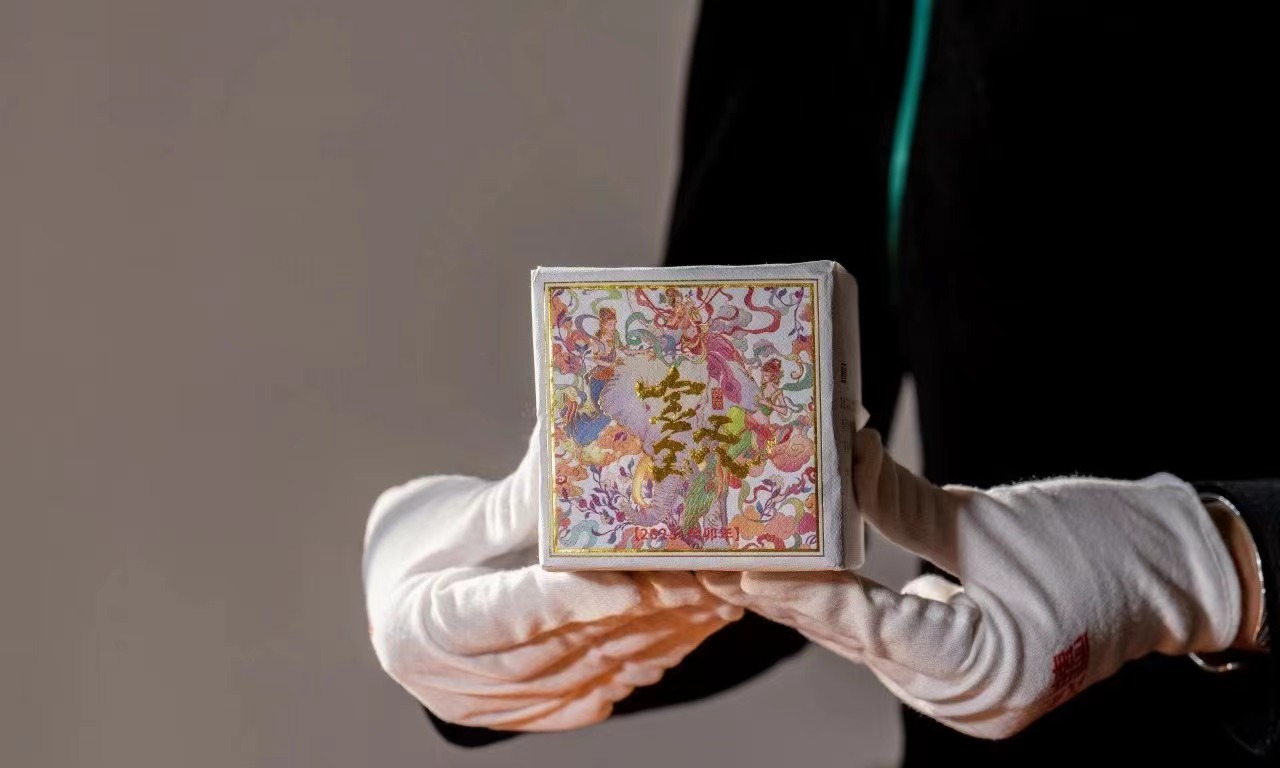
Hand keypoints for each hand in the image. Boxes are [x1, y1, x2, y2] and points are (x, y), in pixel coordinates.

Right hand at [362, 431, 740, 731]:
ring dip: (652, 640)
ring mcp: (489, 709)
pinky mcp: (523, 716)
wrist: (412, 591)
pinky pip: (593, 695)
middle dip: (633, 615)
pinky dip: (641, 662)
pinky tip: (687, 632)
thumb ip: (527, 491)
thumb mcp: (469, 512)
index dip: (569, 600)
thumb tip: (583, 433)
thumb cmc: (436, 539)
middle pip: (556, 651)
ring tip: (709, 602)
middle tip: (696, 582)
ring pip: (584, 677)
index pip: (505, 616)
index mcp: (422, 626)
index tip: (629, 582)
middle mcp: (451, 682)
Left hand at [700, 429, 1240, 738]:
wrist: (1173, 574)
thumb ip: (900, 502)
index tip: (748, 565)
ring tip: (765, 553)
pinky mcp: (970, 680)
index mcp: (986, 671)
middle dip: (798, 594)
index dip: (804, 593)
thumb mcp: (988, 522)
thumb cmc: (1101, 548)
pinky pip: (899, 641)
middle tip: (733, 552)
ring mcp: (970, 700)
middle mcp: (971, 703)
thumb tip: (837, 461)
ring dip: (824, 599)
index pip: (870, 628)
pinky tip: (825, 566)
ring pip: (872, 643)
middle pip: (860, 640)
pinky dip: (864, 605)